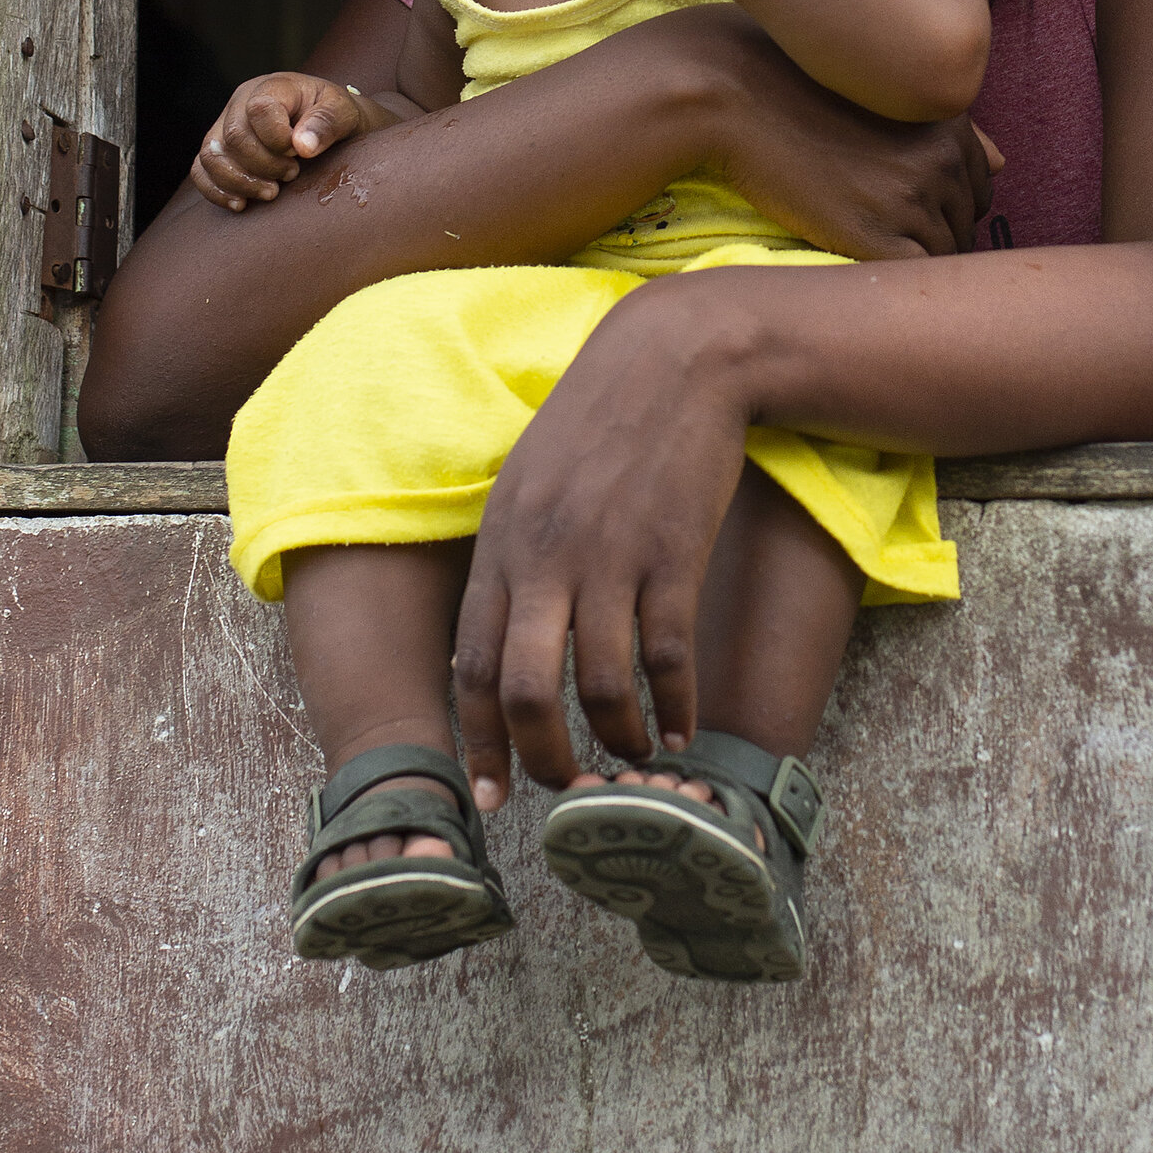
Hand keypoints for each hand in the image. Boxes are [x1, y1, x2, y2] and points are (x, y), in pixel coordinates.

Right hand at [189, 70, 375, 211]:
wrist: (329, 126)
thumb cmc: (335, 117)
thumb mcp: (344, 112)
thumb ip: (327, 122)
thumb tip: (302, 145)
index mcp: (272, 86)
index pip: (259, 109)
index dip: (277, 138)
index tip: (299, 152)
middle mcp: (241, 102)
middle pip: (234, 136)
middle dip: (264, 164)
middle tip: (292, 174)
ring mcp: (224, 126)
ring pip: (210, 156)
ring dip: (241, 182)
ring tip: (272, 192)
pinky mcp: (217, 151)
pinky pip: (199, 171)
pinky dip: (216, 191)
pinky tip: (242, 204)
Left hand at [451, 275, 755, 800]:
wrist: (674, 358)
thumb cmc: (598, 421)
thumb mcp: (528, 482)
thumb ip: (508, 557)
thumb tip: (490, 635)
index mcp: (502, 544)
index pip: (470, 664)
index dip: (476, 739)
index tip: (488, 794)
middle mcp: (546, 558)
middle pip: (523, 688)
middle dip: (540, 758)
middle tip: (564, 790)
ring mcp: (611, 557)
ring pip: (600, 684)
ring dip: (617, 740)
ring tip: (633, 761)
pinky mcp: (673, 554)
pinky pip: (668, 656)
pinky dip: (675, 706)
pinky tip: (683, 729)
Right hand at [689, 14, 1001, 257]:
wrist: (739, 97)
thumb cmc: (804, 96)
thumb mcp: (886, 103)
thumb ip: (949, 133)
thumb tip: (1006, 162)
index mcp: (951, 124)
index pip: (980, 189)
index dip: (942, 206)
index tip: (896, 206)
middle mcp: (944, 159)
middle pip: (965, 226)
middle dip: (930, 235)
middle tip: (875, 232)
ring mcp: (913, 198)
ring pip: (943, 258)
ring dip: (911, 261)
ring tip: (863, 248)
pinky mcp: (876, 234)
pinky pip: (913, 278)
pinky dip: (896, 283)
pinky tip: (859, 263)